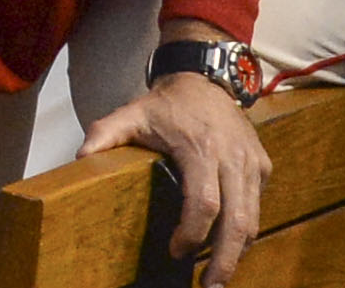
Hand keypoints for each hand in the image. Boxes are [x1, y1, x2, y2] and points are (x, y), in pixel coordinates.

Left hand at [79, 71, 268, 287]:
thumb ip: (105, 134)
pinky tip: (229, 248)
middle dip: (225, 259)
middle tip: (210, 286)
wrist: (204, 77)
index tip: (175, 251)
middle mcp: (232, 158)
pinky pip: (257, 207)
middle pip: (237, 221)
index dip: (192, 233)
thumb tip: (81, 159)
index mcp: (201, 149)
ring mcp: (252, 163)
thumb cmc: (167, 103)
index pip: (204, 203)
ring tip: (219, 276)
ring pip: (252, 219)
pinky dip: (245, 231)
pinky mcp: (263, 166)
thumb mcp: (132, 112)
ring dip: (238, 252)